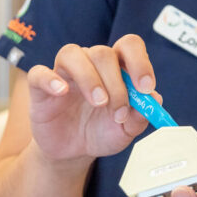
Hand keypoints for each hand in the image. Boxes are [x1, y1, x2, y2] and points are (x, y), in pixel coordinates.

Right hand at [26, 34, 156, 162]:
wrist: (73, 151)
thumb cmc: (103, 131)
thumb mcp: (126, 130)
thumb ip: (141, 115)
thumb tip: (155, 99)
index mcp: (117, 67)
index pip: (129, 46)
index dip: (140, 61)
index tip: (146, 87)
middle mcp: (92, 63)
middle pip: (103, 53)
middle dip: (116, 82)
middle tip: (119, 110)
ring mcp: (65, 72)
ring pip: (73, 54)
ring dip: (89, 77)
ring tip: (98, 103)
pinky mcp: (41, 87)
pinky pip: (40, 72)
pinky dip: (51, 79)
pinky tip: (62, 92)